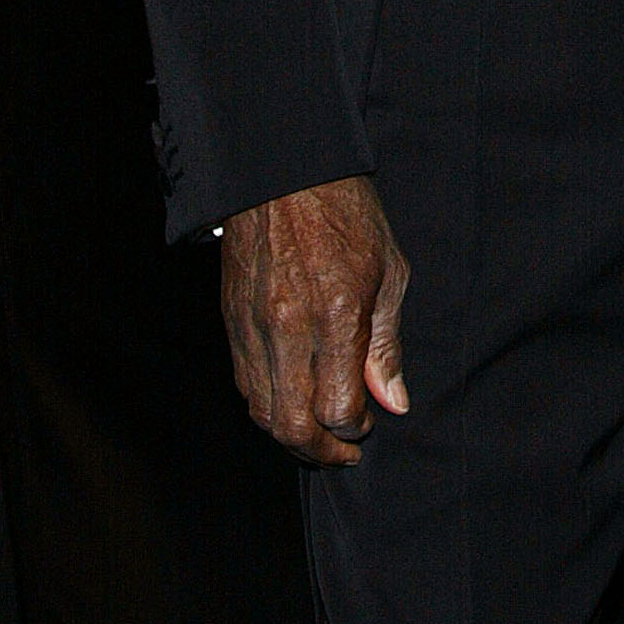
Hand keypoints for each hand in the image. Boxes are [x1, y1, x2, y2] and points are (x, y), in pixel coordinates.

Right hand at [220, 175, 409, 466]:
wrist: (282, 174)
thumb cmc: (346, 216)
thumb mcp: (389, 272)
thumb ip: (386, 344)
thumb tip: (392, 401)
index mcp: (335, 314)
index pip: (338, 408)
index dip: (355, 428)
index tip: (368, 423)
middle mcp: (288, 328)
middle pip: (293, 424)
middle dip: (320, 450)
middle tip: (342, 450)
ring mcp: (253, 327)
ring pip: (262, 411)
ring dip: (290, 433)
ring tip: (317, 433)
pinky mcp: (231, 322)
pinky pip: (244, 383)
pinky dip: (267, 405)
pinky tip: (290, 400)